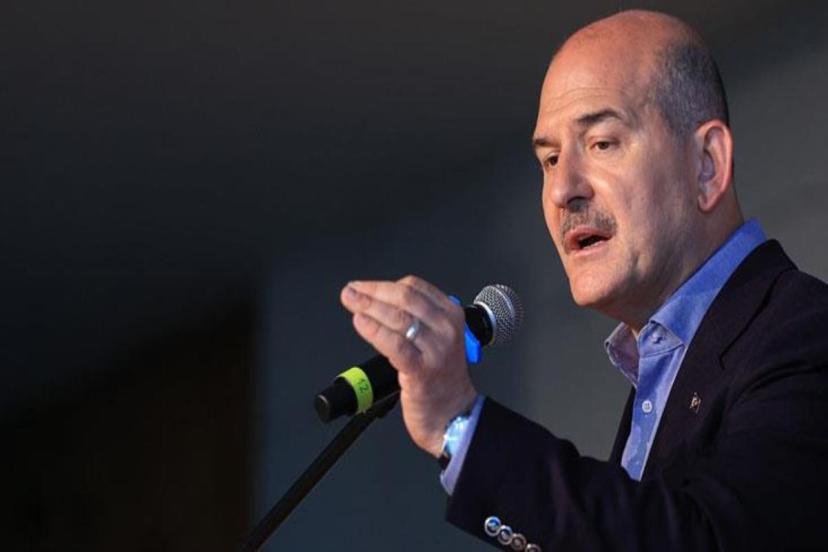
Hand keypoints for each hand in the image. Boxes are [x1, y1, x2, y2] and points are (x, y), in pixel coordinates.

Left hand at [340, 275, 477, 456]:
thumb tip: (378, 301)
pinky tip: (360, 323)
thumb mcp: (437, 338)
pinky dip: (374, 331)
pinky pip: (395, 344)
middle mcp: (446, 328)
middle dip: (372, 292)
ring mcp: (436, 349)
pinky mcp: (422, 370)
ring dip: (369, 307)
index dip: (383, 284)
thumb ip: (417, 318)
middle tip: (351, 292)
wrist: (453, 414)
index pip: (414, 287)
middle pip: (404, 298)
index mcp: (452, 314)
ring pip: (397, 318)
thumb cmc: (441, 378)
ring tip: (351, 303)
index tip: (363, 287)